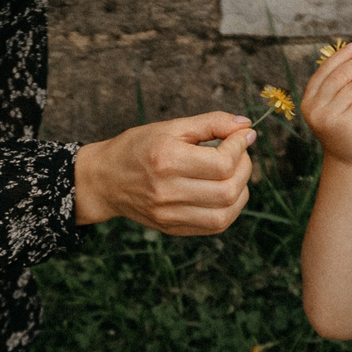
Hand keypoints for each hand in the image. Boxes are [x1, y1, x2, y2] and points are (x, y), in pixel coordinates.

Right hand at [74, 114, 255, 233]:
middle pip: (228, 190)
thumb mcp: (171, 126)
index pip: (222, 163)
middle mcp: (167, 191)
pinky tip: (223, 191)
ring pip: (225, 213)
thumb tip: (247, 125)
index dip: (240, 147)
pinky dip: (229, 208)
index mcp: (166, 160)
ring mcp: (169, 214)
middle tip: (240, 154)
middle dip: (244, 169)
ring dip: (240, 191)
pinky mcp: (172, 228)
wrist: (104, 179)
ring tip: (234, 174)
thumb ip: (211, 123)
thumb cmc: (137, 147)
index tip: (242, 135)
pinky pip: (214, 226)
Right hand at [299, 44, 351, 167]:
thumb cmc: (345, 130)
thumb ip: (346, 82)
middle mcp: (315, 110)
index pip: (323, 73)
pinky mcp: (348, 125)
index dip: (339, 58)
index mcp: (309, 102)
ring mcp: (330, 118)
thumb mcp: (340, 105)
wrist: (349, 162)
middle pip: (339, 78)